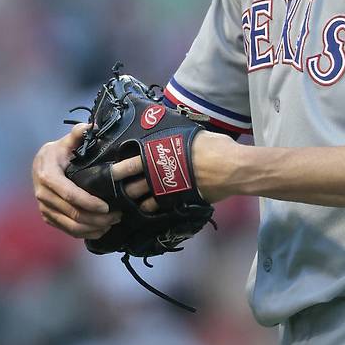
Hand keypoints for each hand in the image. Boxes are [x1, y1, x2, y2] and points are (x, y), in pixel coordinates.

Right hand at [32, 123, 121, 238]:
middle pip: (73, 213)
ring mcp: (45, 208)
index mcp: (48, 176)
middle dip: (97, 218)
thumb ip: (77, 134)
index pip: (70, 194)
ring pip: (71, 225)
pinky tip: (101, 230)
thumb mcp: (65, 142)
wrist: (39, 166)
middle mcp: (43, 195)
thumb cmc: (56, 154)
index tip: (107, 207)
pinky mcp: (49, 217)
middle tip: (117, 216)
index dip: (89, 203)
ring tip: (112, 223)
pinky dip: (85, 233)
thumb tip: (91, 126)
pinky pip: (68, 230)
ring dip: (94, 227)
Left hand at [111, 130, 238, 206]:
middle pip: (131, 183)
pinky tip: (146, 209)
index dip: (119, 169)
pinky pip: (156, 207)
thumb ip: (178, 139)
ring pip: (141, 198)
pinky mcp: (177, 201)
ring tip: (127, 202)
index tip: (112, 172)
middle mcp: (158, 172)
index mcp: (159, 153)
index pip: (131, 162)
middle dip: (122, 187)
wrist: (232, 169)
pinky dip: (150, 209)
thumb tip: (175, 135)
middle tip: (115, 191)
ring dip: (133, 200)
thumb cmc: (215, 147)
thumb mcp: (193, 135)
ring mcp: (167, 189)